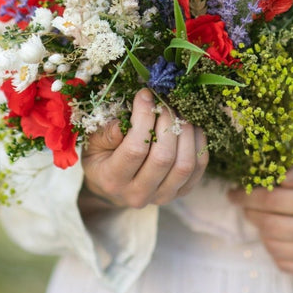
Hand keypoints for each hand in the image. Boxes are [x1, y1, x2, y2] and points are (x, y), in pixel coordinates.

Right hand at [81, 88, 208, 208]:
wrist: (115, 186)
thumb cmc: (102, 158)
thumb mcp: (94, 144)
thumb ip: (106, 133)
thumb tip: (123, 123)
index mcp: (113, 179)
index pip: (135, 149)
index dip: (144, 118)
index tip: (145, 95)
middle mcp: (138, 194)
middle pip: (163, 158)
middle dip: (167, 123)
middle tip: (164, 103)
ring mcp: (162, 196)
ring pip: (184, 165)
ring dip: (185, 132)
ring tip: (177, 113)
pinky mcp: (181, 192)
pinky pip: (198, 168)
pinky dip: (199, 143)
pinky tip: (189, 127)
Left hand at [227, 158, 292, 282]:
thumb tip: (277, 178)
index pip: (273, 200)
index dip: (248, 196)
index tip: (233, 193)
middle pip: (269, 225)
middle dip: (249, 213)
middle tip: (243, 204)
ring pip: (275, 247)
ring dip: (260, 232)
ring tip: (261, 219)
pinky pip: (287, 266)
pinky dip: (274, 251)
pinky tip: (276, 237)